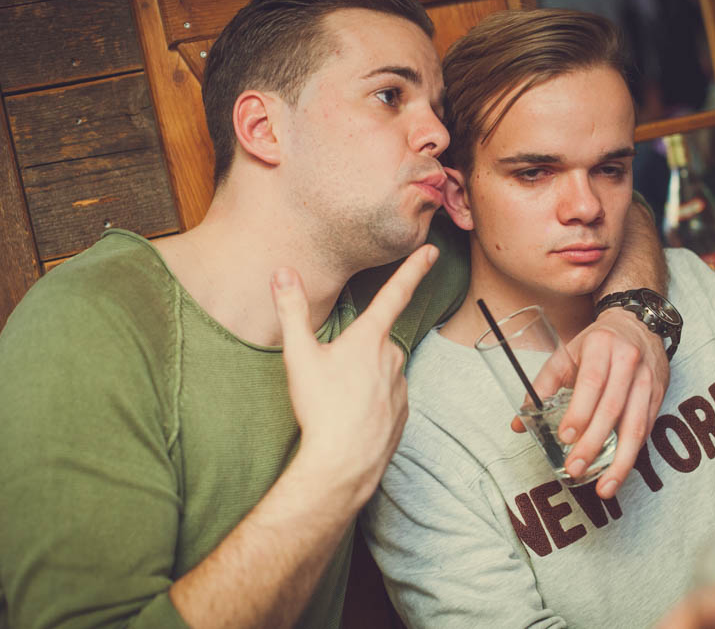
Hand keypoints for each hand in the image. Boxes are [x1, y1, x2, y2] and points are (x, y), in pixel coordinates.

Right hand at [272, 245, 437, 504]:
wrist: (343, 464)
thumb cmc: (321, 408)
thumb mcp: (299, 356)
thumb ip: (292, 311)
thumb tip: (283, 272)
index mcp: (370, 338)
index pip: (395, 294)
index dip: (413, 269)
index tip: (431, 251)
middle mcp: (392, 357)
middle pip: (376, 341)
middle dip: (356, 351)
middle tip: (330, 376)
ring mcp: (401, 387)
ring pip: (381, 370)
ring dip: (362, 378)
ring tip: (336, 400)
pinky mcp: (402, 413)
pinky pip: (386, 397)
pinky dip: (370, 401)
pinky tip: (351, 416)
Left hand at [512, 308, 668, 498]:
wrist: (637, 324)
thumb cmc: (596, 342)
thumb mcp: (566, 354)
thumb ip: (542, 387)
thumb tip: (519, 423)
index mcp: (601, 347)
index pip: (591, 383)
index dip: (579, 412)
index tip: (565, 437)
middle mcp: (628, 362)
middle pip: (612, 409)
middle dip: (593, 443)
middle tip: (575, 468)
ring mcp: (648, 380)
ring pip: (636, 426)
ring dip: (620, 461)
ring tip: (604, 488)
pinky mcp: (659, 395)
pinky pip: (646, 429)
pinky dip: (632, 453)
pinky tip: (618, 471)